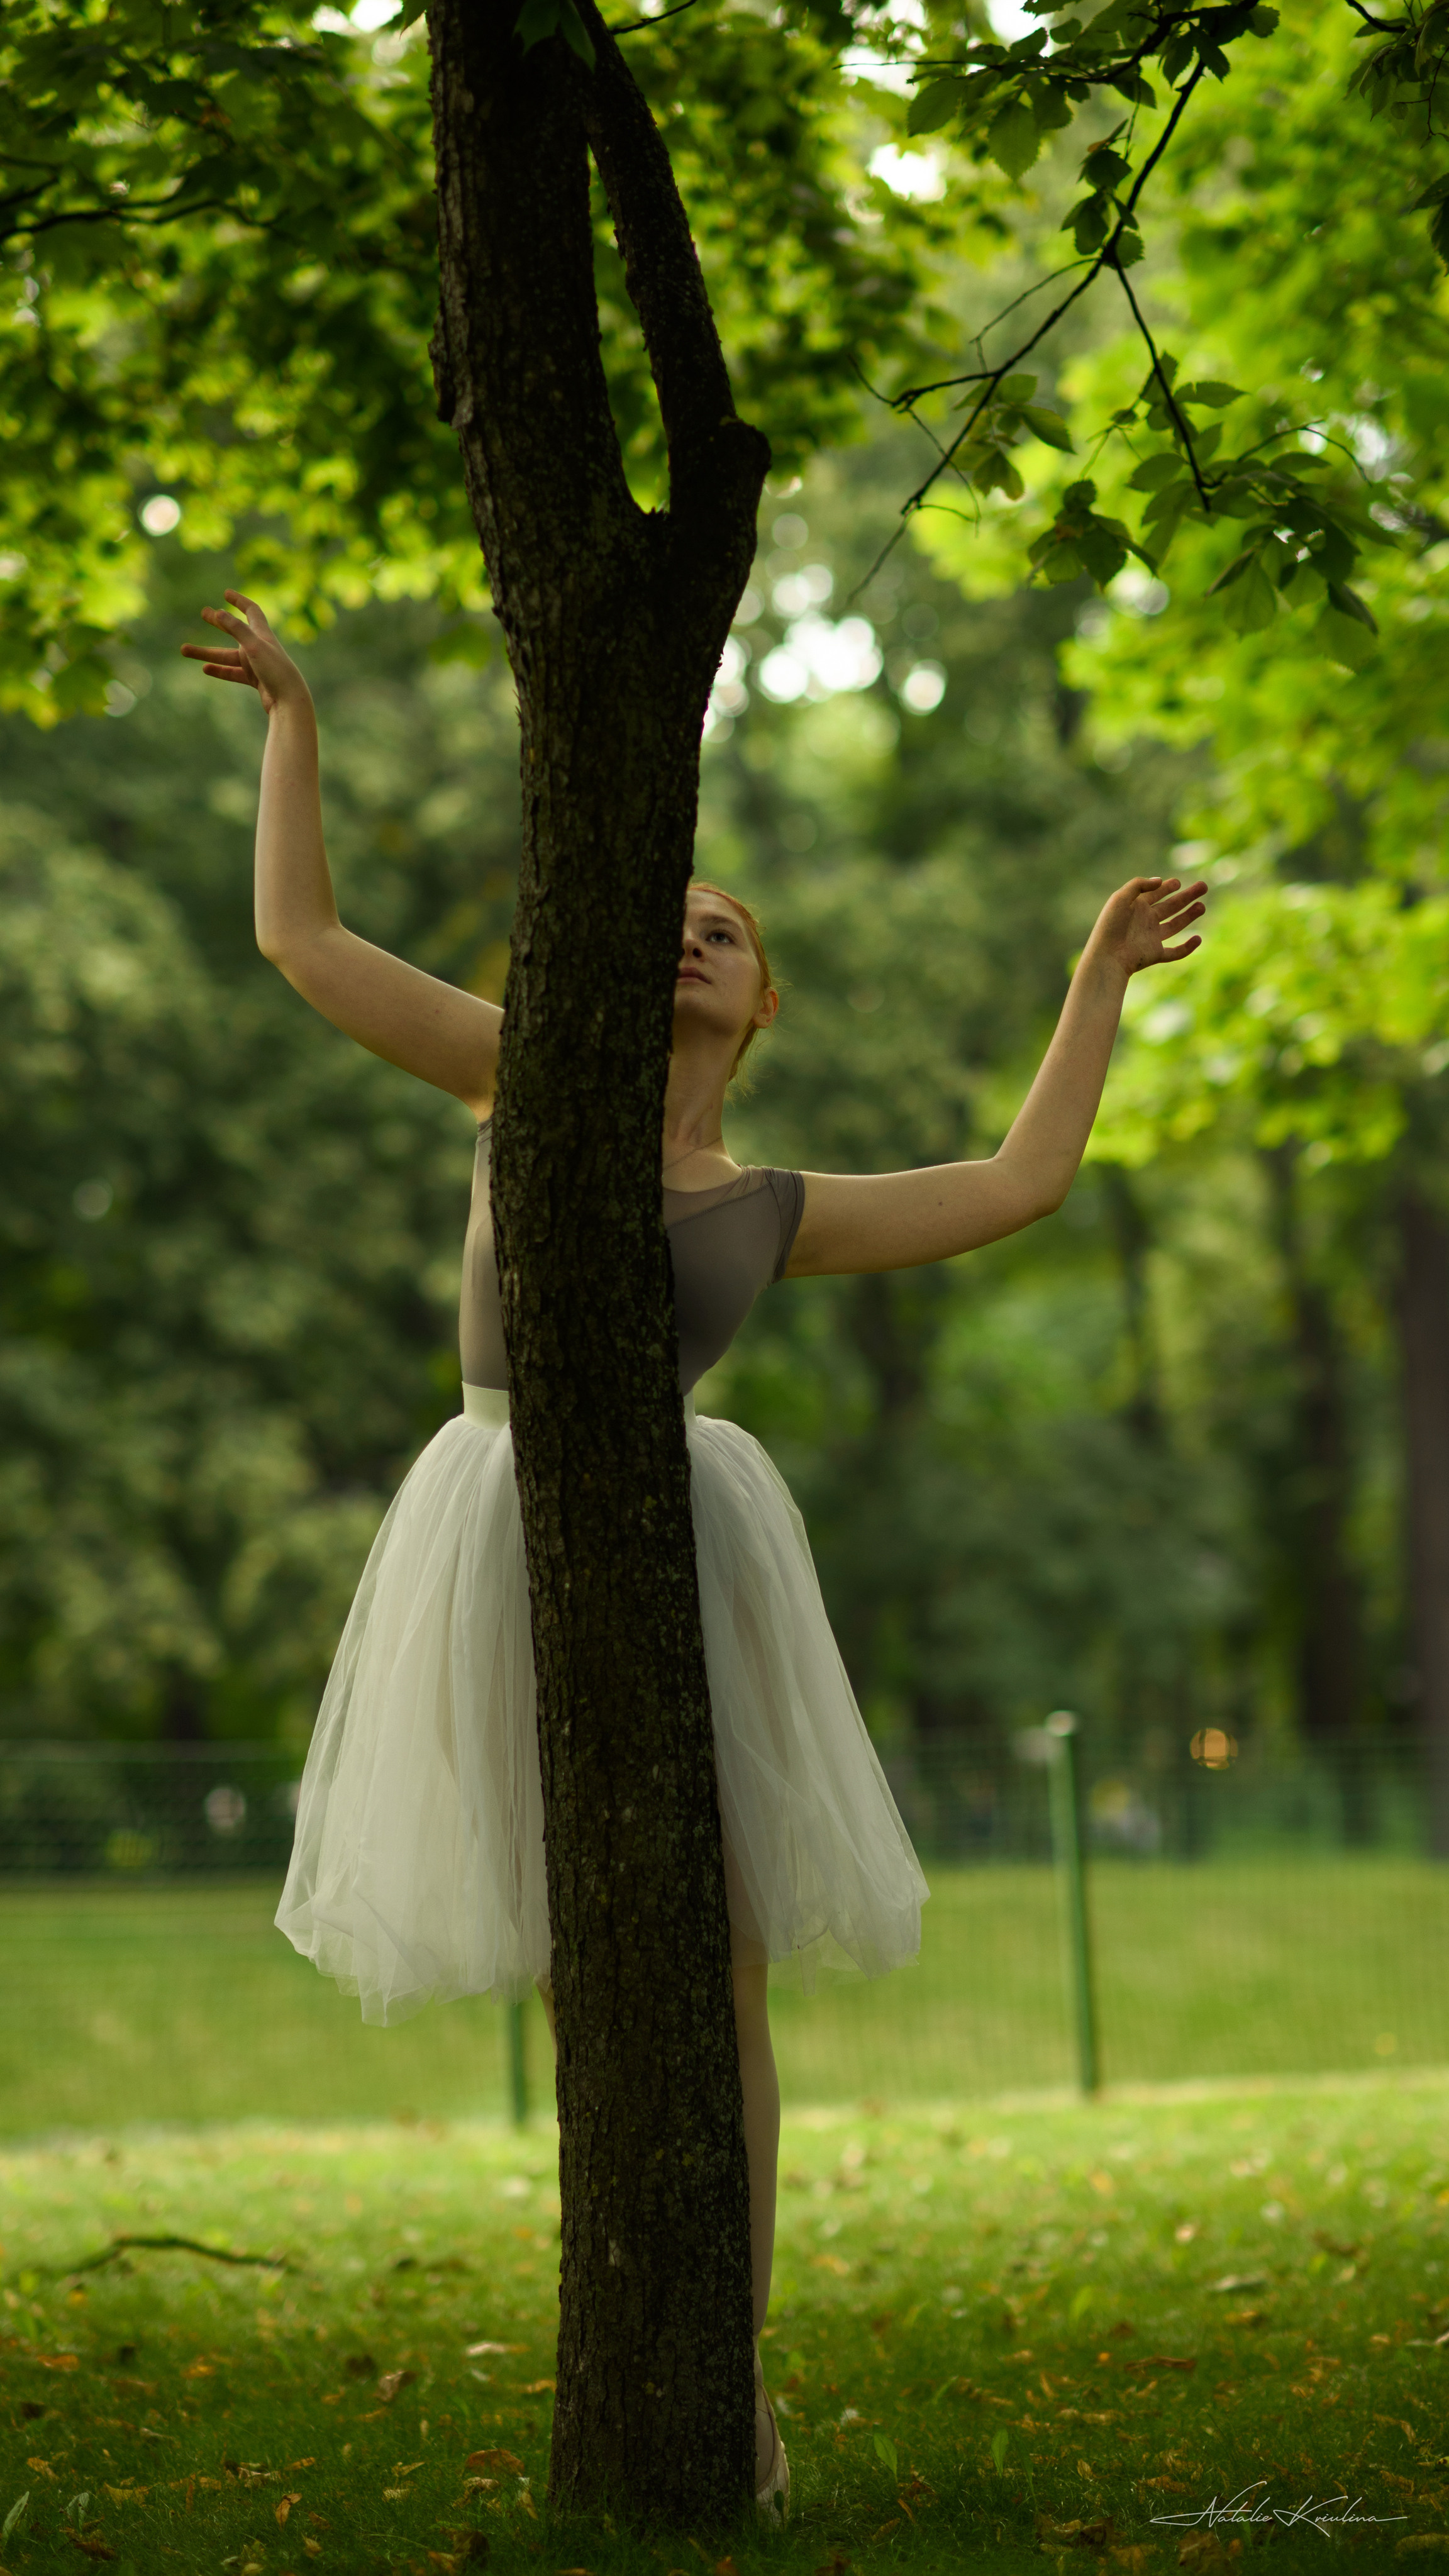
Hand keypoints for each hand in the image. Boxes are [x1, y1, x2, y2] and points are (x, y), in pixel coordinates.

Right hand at [179, 591, 308, 715]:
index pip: (252, 611)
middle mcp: (259, 647)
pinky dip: (220, 670)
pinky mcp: (255, 680)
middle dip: (219, 622)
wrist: (289, 701)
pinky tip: (205, 668)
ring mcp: (256, 664)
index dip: (240, 600)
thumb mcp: (254, 647)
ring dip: (206, 652)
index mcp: (262, 634)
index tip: (227, 593)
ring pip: (227, 656)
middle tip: (203, 613)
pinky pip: (232, 673)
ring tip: (183, 649)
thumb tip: (219, 613)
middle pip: (235, 630)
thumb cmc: (275, 671)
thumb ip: (237, 629)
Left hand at [1091, 874, 1206, 977]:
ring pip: (1175, 926)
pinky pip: (1175, 952)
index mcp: (1136, 908)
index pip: (1155, 894)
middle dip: (1187, 896)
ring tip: (1202, 906)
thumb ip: (1138, 885)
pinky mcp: (1155, 954)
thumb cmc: (1110, 926)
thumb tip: (1160, 880)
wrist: (1107, 956)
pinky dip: (1187, 948)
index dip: (1167, 887)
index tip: (1178, 882)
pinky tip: (1198, 939)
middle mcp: (1145, 921)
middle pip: (1170, 907)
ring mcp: (1151, 938)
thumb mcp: (1120, 898)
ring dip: (1189, 916)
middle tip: (1203, 886)